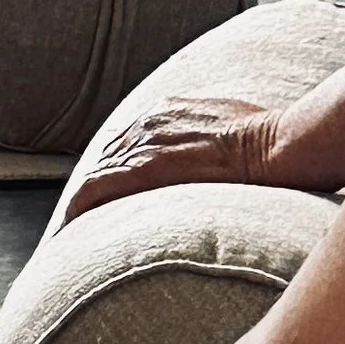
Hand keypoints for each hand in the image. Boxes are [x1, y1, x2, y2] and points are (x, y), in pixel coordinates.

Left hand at [64, 97, 288, 221]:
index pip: (126, 143)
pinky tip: (67, 229)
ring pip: (95, 174)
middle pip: (105, 158)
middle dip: (92, 188)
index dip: (112, 170)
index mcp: (167, 112)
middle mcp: (148, 123)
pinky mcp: (144, 169)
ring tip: (68, 231)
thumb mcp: (232, 129)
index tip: (106, 195)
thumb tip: (216, 158)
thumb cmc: (269, 143)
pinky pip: (95, 188)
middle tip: (79, 220)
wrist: (276, 146)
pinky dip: (77, 209)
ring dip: (81, 203)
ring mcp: (145, 145)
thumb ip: (211, 140)